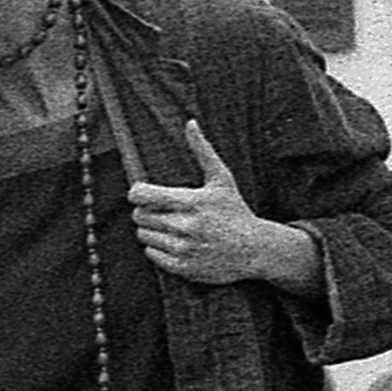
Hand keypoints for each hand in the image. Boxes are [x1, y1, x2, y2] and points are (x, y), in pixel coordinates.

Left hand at [128, 119, 321, 291]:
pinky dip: (157, 248)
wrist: (254, 249)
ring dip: (151, 230)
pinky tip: (175, 242)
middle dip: (145, 211)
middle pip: (139, 216)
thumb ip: (202, 150)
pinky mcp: (182, 267)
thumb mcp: (221, 179)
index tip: (142, 193)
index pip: (142, 196)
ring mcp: (183, 248)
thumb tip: (190, 123)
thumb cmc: (235, 211)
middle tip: (161, 210)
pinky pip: (151, 255)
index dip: (137, 193)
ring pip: (143, 236)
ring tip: (172, 226)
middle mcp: (186, 227)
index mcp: (192, 202)